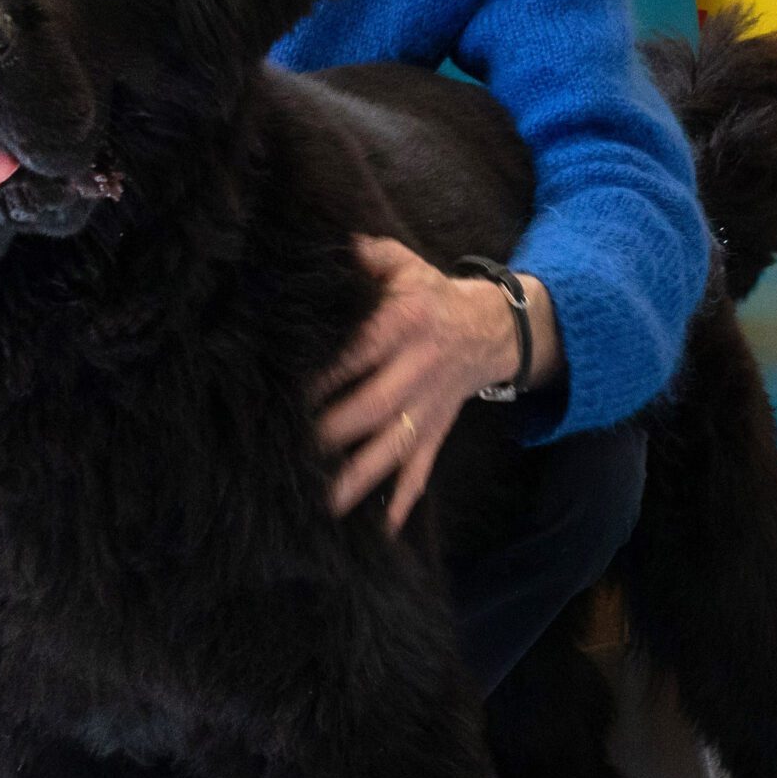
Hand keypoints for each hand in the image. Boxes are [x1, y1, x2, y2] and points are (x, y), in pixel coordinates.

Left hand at [315, 236, 538, 532]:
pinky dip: (402, 502)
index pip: (356, 353)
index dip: (322, 376)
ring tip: (323, 505)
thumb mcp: (402, 263)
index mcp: (403, 324)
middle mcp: (416, 370)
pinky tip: (380, 531)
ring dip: (359, 479)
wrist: (494, 327)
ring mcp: (428, 407)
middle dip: (331, 434)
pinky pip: (420, 471)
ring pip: (392, 448)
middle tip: (289, 455)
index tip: (282, 394)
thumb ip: (362, 255)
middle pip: (371, 408)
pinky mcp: (437, 432)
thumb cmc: (430, 295)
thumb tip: (324, 246)